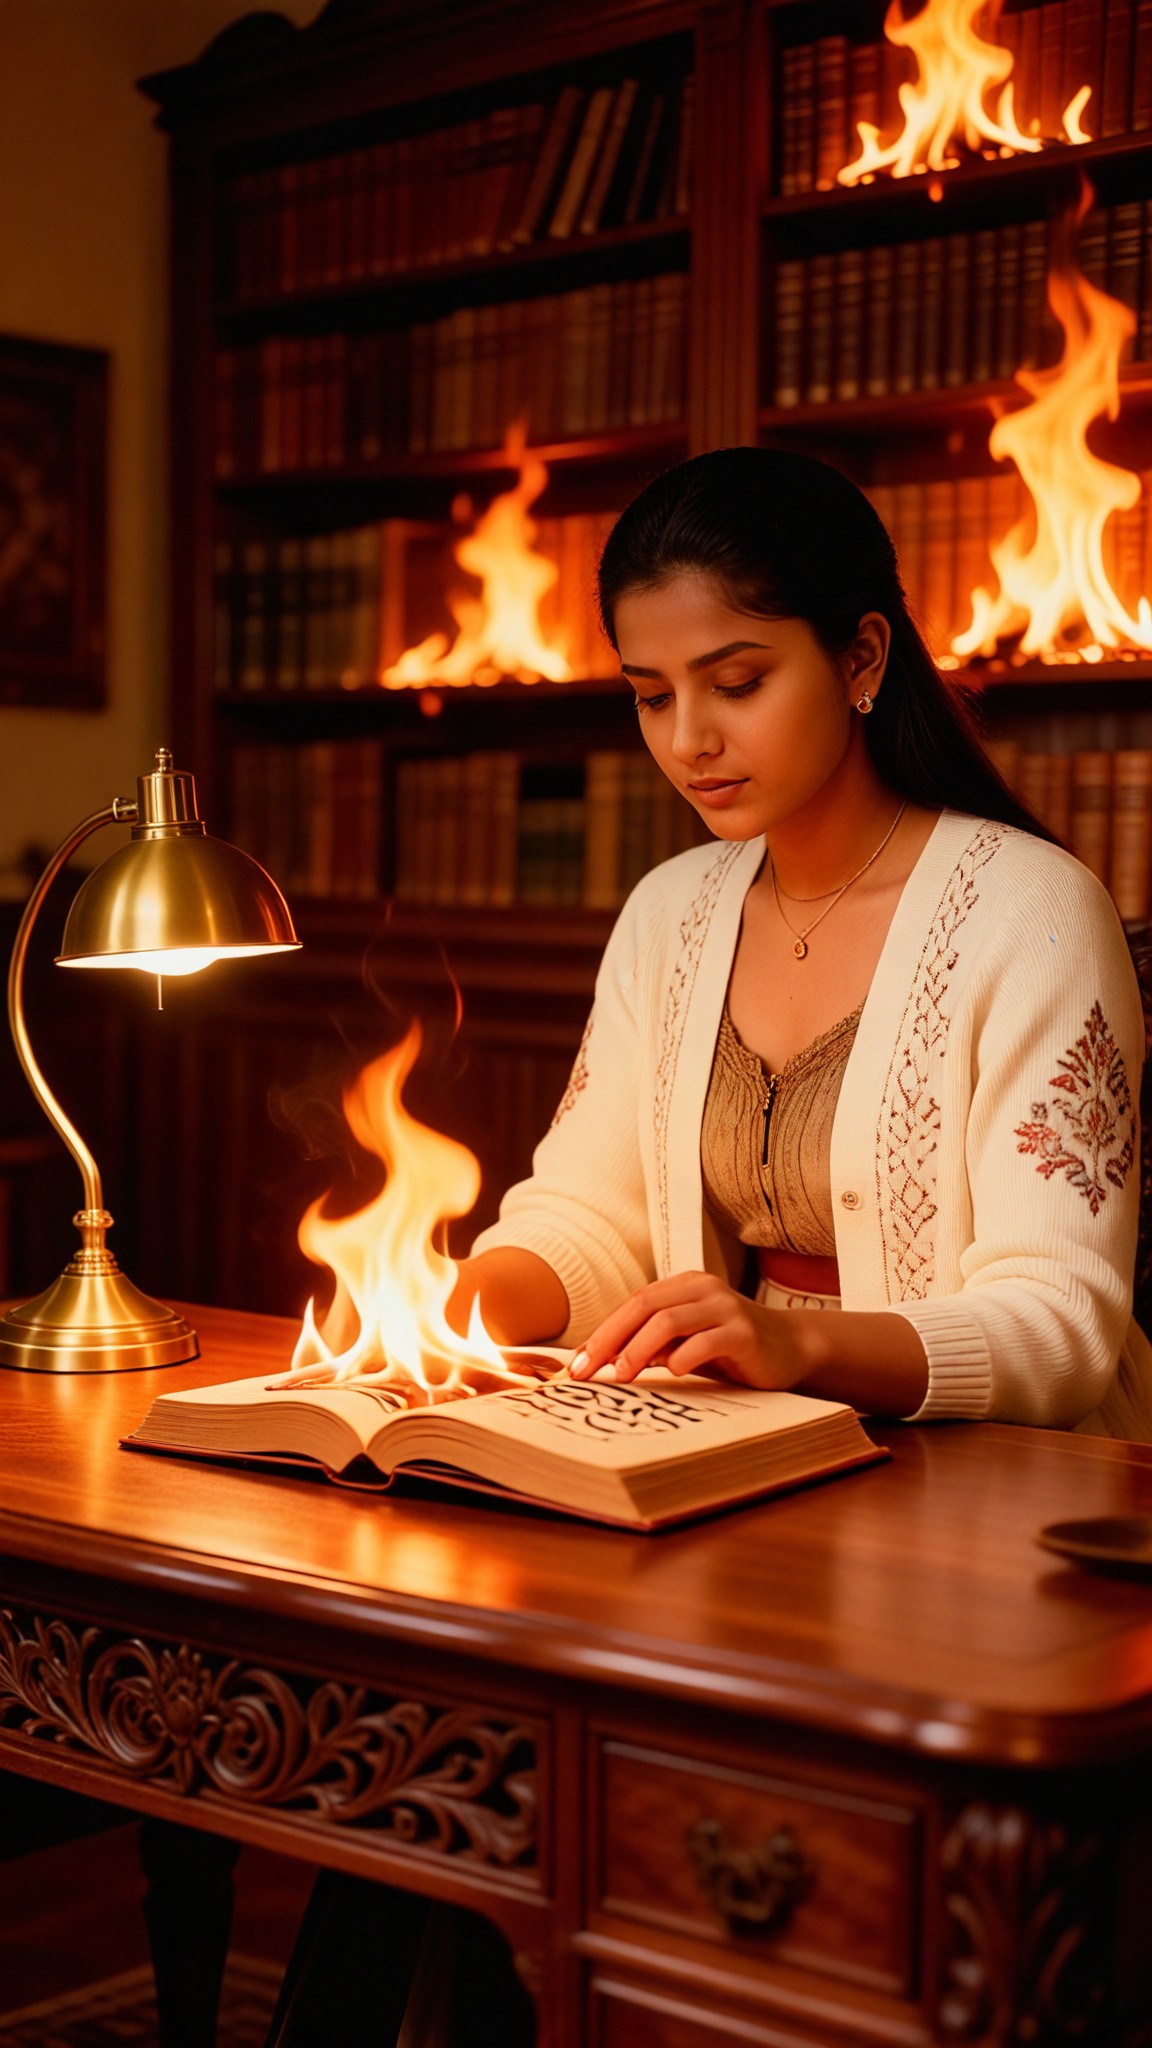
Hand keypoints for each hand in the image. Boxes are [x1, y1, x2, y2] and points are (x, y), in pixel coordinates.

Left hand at [569, 1271, 813, 1388]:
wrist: (791, 1349)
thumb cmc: (730, 1349)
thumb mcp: (685, 1343)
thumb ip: (651, 1345)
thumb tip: (600, 1360)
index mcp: (684, 1286)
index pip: (633, 1304)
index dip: (602, 1333)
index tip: (577, 1365)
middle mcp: (703, 1289)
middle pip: (644, 1307)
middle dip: (610, 1339)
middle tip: (589, 1371)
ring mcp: (725, 1308)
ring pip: (669, 1321)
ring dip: (638, 1349)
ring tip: (623, 1375)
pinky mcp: (744, 1332)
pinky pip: (704, 1341)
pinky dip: (682, 1358)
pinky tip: (672, 1373)